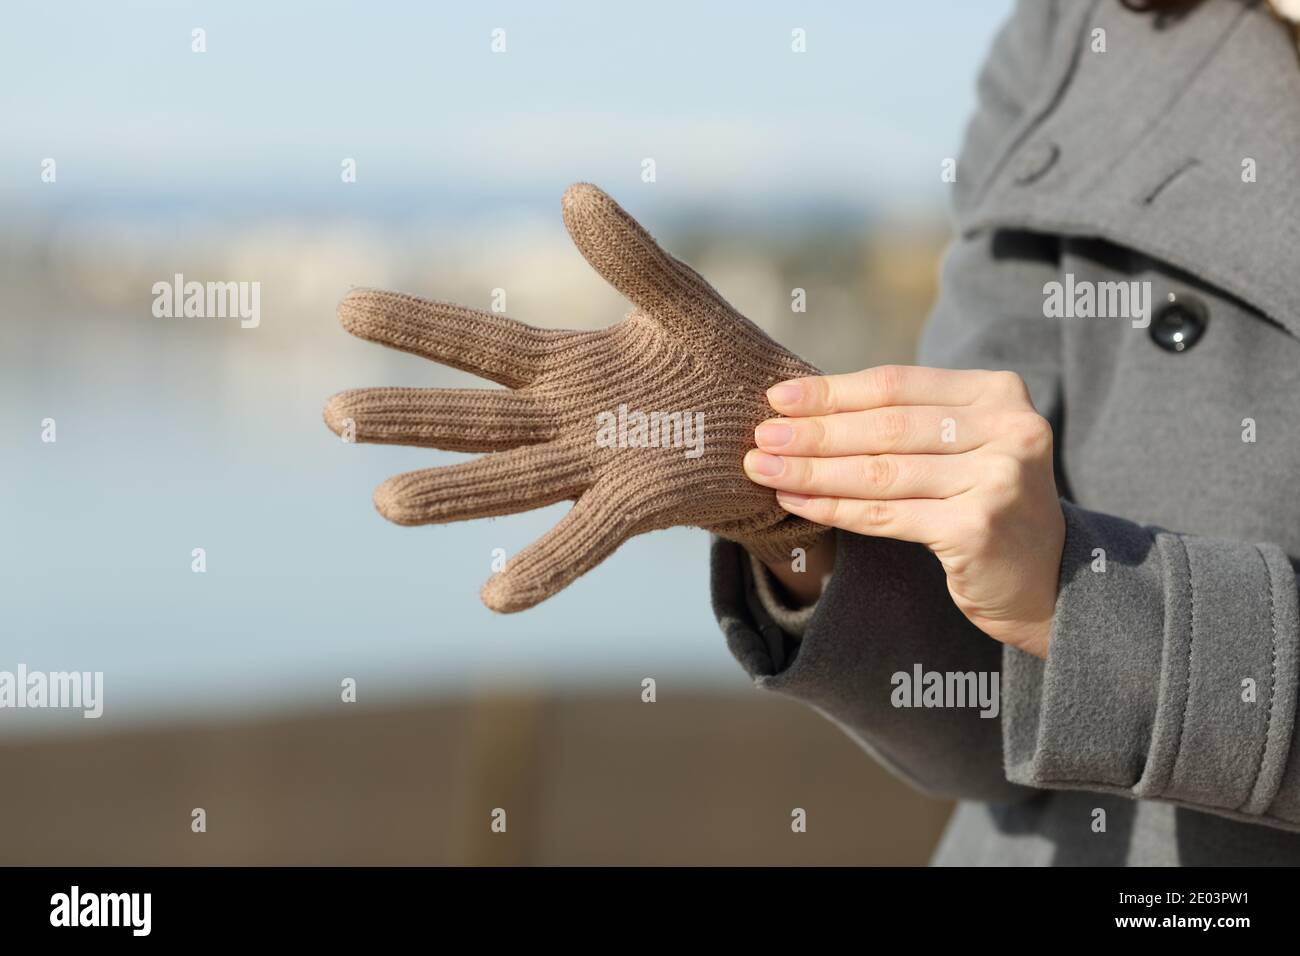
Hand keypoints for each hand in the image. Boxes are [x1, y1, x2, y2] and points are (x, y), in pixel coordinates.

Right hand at [323, 183, 824, 612]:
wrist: (789, 432)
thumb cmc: (727, 366)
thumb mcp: (679, 301)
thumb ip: (629, 257)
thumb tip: (574, 192)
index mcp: (569, 369)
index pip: (481, 345)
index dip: (417, 326)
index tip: (347, 306)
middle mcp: (567, 422)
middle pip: (475, 419)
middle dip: (408, 416)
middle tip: (333, 413)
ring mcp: (598, 467)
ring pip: (511, 480)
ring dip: (451, 493)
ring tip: (386, 504)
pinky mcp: (640, 503)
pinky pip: (585, 538)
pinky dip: (544, 566)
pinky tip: (495, 598)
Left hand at [743, 365, 1064, 656]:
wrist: (1048, 581)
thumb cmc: (985, 503)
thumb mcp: (962, 446)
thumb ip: (909, 421)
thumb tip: (803, 407)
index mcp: (999, 392)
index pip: (897, 385)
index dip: (833, 391)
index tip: (778, 397)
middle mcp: (1008, 428)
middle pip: (886, 427)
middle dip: (814, 432)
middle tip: (760, 435)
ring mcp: (998, 478)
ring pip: (880, 472)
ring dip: (812, 469)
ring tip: (763, 467)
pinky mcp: (978, 528)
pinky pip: (886, 515)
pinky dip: (833, 507)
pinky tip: (795, 500)